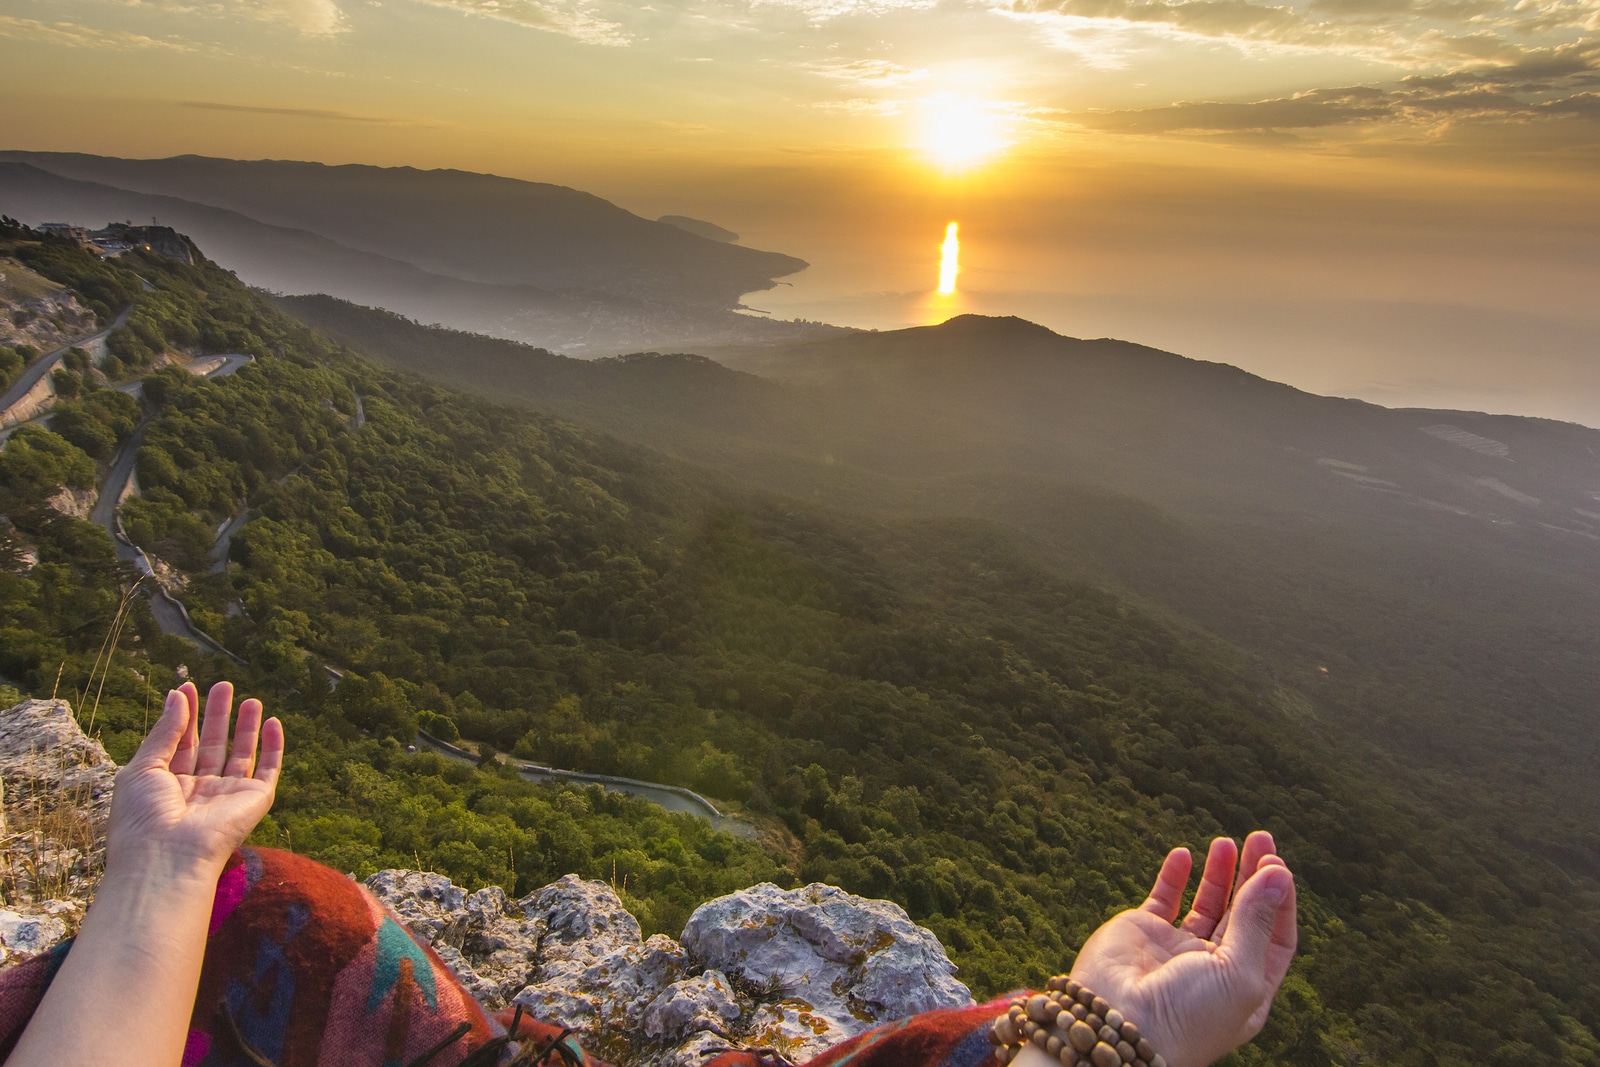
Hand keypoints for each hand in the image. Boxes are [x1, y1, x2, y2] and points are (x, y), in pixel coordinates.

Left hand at [106, 681, 284, 883]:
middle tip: (222, 686)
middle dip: (216, 715)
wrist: (167, 858)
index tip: (186, 687)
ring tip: (249, 698)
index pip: (179, 743)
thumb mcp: (143, 767)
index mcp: (167, 785)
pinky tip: (272, 722)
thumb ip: (165, 731)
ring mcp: (227, 795)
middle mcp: (198, 790)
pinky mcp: (254, 800)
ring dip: (245, 726)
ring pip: (241, 754)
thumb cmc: (143, 817)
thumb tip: (177, 694)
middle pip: (211, 745)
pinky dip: (273, 746)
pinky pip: (269, 769)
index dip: (183, 715)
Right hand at [1066, 831, 1296, 1066]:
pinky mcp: (1144, 932)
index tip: (1277, 865)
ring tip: (1224, 841)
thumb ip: (1256, 920)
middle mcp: (1214, 968)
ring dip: (1219, 872)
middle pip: (1243, 914)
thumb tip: (1278, 874)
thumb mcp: (1238, 971)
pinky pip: (1164, 898)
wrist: (1120, 1024)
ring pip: (1206, 902)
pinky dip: (1174, 876)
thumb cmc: (1188, 1014)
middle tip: (1259, 838)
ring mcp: (1178, 949)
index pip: (1274, 936)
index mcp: (1246, 988)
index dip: (1278, 900)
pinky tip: (1184, 855)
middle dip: (1252, 875)